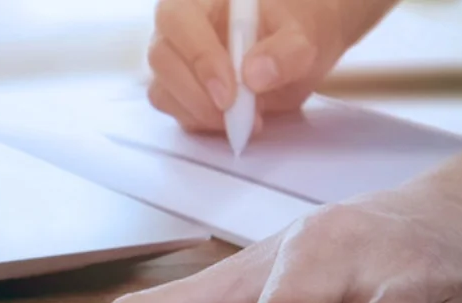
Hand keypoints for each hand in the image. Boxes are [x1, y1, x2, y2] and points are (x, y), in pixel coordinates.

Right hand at [148, 0, 347, 132]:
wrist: (294, 52)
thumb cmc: (290, 30)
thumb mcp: (300, 35)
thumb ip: (285, 51)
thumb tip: (255, 76)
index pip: (178, 19)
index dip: (198, 55)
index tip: (229, 91)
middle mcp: (177, 28)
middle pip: (161, 57)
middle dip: (197, 93)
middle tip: (236, 112)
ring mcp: (174, 61)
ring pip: (163, 91)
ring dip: (202, 113)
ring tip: (248, 117)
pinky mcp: (178, 92)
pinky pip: (177, 112)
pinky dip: (205, 123)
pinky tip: (236, 120)